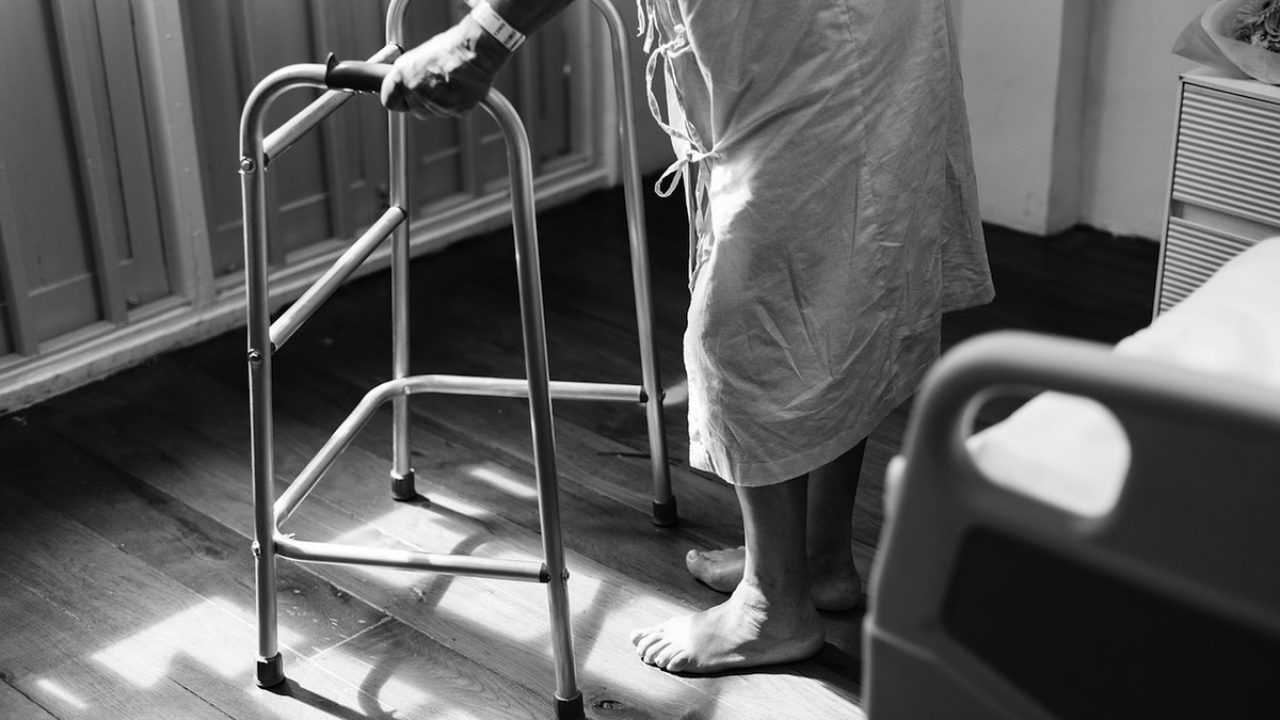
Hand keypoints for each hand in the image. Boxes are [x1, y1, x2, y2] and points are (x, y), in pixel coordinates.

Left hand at [380, 16, 510, 117]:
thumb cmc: (450, 48)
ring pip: (434, 111)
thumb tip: (402, 83)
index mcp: (402, 77)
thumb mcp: (417, 56)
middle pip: (414, 109)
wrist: (476, 50)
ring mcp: (437, 104)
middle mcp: (417, 92)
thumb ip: (406, 74)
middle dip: (421, 100)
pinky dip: (455, 102)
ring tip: (449, 80)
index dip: (396, 98)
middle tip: (432, 83)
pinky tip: (460, 86)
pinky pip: (451, 111)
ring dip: (439, 101)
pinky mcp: (456, 111)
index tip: (401, 95)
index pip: (388, 101)